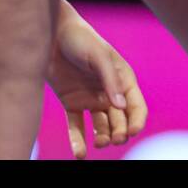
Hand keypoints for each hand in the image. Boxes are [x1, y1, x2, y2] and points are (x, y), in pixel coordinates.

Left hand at [47, 0, 147, 158]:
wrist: (51, 34)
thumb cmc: (80, 39)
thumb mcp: (98, 56)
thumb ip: (110, 81)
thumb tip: (121, 107)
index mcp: (122, 79)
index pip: (136, 106)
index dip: (137, 121)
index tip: (131, 131)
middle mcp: (109, 92)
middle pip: (120, 120)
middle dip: (120, 132)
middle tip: (114, 140)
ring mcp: (90, 98)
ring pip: (101, 126)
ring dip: (103, 138)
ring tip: (98, 145)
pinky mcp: (71, 103)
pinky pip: (77, 126)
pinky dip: (79, 140)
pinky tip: (80, 154)